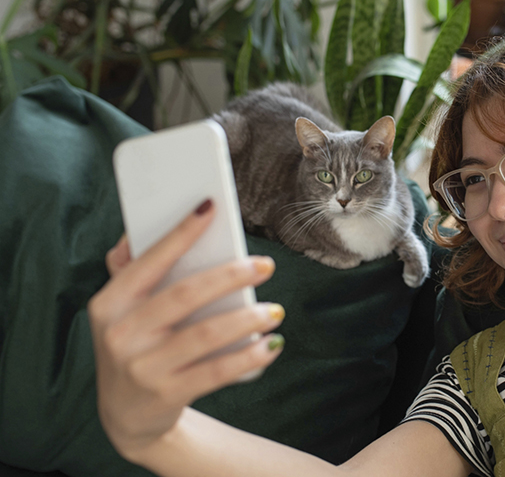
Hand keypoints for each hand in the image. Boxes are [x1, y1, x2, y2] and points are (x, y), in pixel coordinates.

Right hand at [88, 200, 284, 461]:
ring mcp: (143, 367)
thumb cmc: (136, 347)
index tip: (211, 206)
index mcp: (110, 304)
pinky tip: (271, 345)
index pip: (149, 261)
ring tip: (275, 310)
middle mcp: (121, 334)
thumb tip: (141, 226)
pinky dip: (249, 357)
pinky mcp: (167, 394)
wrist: (126, 416)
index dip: (181, 232)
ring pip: (206, 334)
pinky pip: (216, 372)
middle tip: (266, 265)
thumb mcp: (121, 312)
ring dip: (248, 319)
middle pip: (185, 295)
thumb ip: (131, 272)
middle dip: (230, 275)